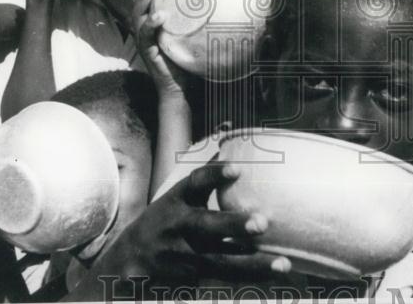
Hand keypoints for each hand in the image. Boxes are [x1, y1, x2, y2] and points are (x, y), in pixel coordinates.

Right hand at [92, 161, 290, 290]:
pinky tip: (273, 278)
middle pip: (207, 226)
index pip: (195, 182)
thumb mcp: (178, 195)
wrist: (128, 262)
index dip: (215, 175)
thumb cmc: (165, 220)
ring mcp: (182, 256)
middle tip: (262, 223)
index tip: (237, 169)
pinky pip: (222, 279)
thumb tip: (228, 131)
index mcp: (177, 199)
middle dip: (234, 225)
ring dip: (253, 264)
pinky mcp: (189, 279)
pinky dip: (248, 280)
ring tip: (284, 264)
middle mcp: (179, 227)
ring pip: (220, 262)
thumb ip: (206, 173)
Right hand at [131, 0, 188, 99]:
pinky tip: (159, 15)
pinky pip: (145, 35)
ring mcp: (143, 40)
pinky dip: (151, 23)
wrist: (178, 87)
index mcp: (151, 22)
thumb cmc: (182, 58)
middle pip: (138, 0)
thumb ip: (188, 16)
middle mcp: (144, 29)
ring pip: (138, 14)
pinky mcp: (147, 51)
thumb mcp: (185, 33)